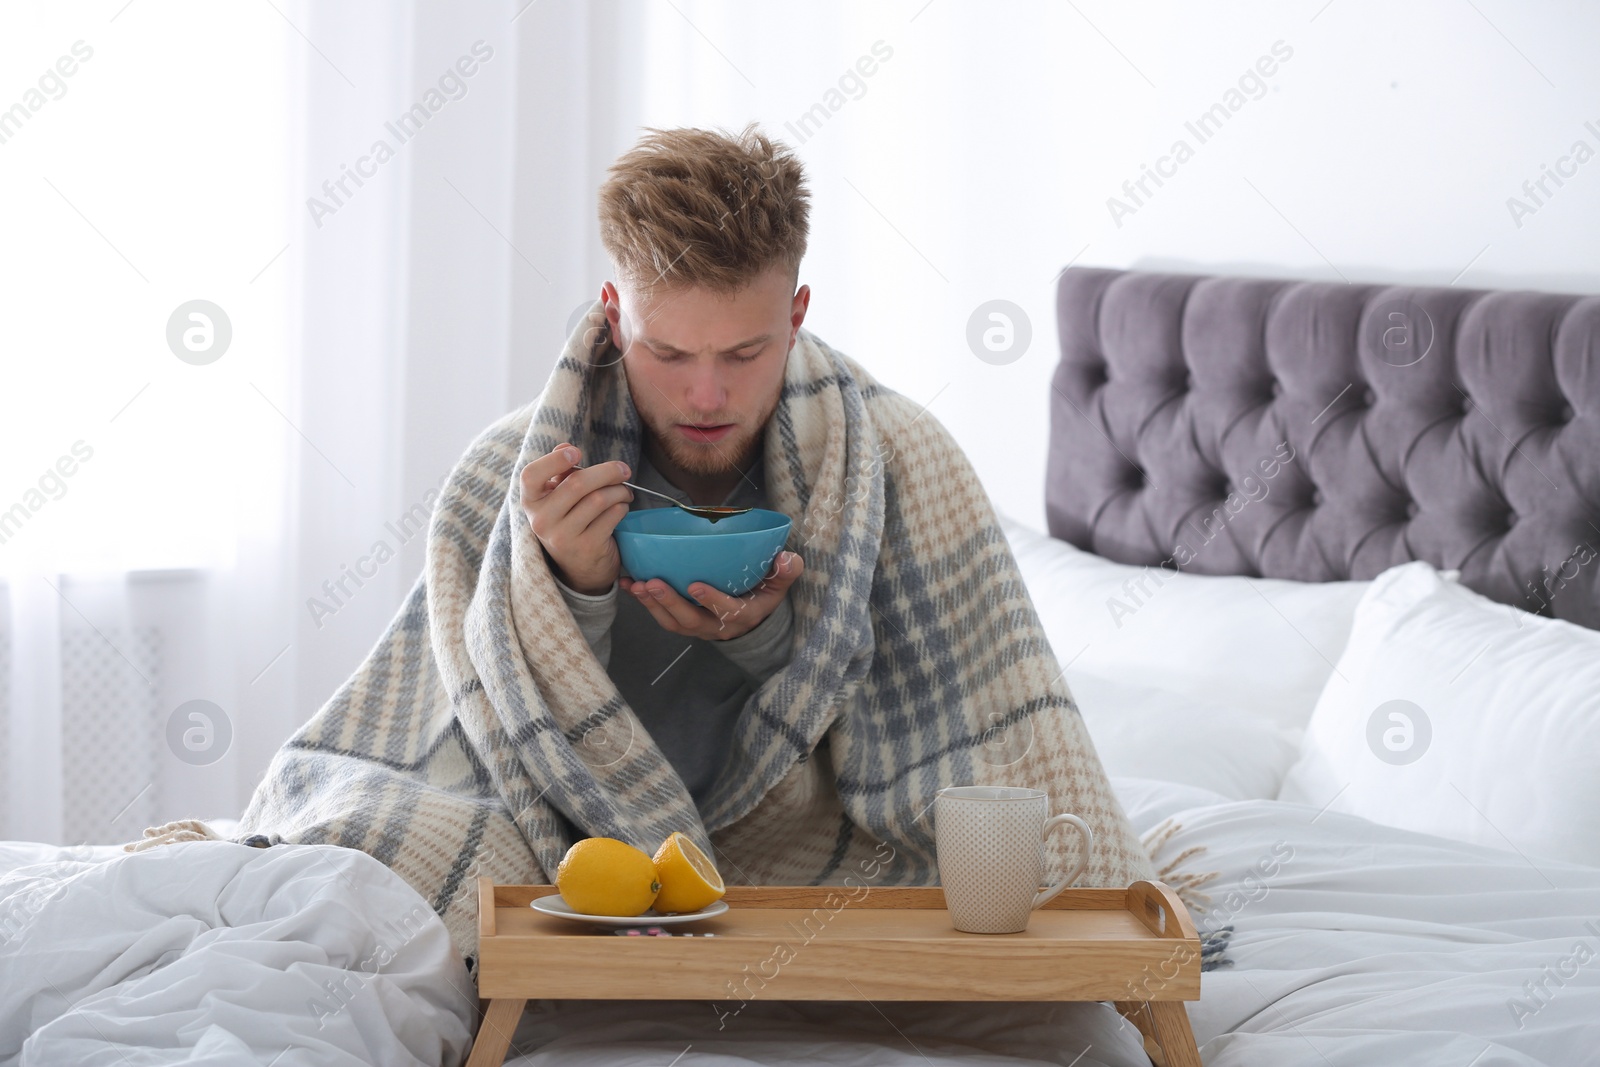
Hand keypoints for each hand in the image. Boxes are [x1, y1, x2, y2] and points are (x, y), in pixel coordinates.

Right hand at [519, 443, 632, 594]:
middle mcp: (541, 520)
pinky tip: (622, 507)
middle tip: (624, 470)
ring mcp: (563, 536)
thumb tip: (565, 447)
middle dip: (608, 471)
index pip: (531, 476)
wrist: (579, 568)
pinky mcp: (586, 547)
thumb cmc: (569, 521)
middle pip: (577, 483)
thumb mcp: (557, 498)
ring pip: (598, 499)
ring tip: (625, 491)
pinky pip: (612, 515)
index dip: (553, 461)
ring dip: (619, 490)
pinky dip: (622, 507)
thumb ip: (560, 472)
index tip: (576, 453)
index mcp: (531, 502)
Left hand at [620, 550, 803, 640]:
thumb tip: (788, 558)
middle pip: (691, 620)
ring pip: (672, 622)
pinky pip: (661, 617)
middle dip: (670, 603)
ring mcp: (697, 627)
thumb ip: (786, 571)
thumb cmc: (763, 592)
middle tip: (652, 584)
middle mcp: (717, 627)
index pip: (728, 612)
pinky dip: (644, 603)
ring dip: (652, 606)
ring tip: (636, 585)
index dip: (711, 601)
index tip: (694, 586)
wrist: (751, 616)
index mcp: (743, 615)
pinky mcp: (683, 622)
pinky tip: (628, 585)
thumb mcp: (780, 583)